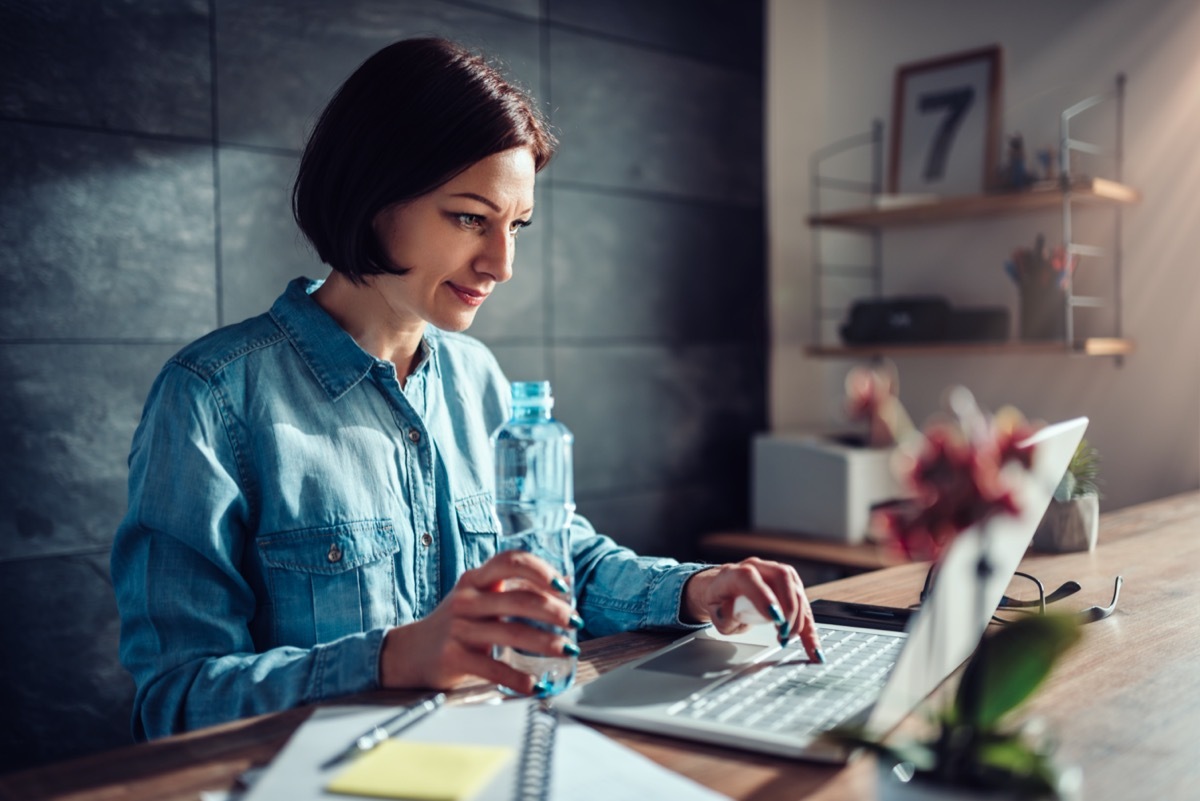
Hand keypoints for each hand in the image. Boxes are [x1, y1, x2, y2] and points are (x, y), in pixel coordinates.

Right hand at [378, 549, 579, 692]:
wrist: (409, 653)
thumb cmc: (455, 623)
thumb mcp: (477, 597)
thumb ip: (511, 590)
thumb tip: (561, 589)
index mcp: (475, 579)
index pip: (510, 561)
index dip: (540, 570)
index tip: (563, 587)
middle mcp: (467, 599)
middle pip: (518, 599)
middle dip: (553, 611)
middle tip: (574, 622)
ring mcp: (458, 628)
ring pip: (511, 632)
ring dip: (546, 643)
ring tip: (567, 650)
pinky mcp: (453, 657)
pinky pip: (493, 668)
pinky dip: (518, 678)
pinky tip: (535, 684)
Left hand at [683, 558, 823, 661]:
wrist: (724, 589)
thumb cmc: (719, 600)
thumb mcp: (715, 613)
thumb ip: (725, 616)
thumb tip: (737, 615)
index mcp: (734, 573)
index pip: (749, 577)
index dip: (764, 596)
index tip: (774, 618)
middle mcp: (757, 567)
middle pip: (781, 577)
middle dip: (789, 607)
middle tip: (784, 633)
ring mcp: (774, 573)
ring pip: (796, 588)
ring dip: (799, 617)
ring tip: (789, 638)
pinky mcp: (788, 583)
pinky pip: (803, 602)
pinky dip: (809, 625)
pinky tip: (812, 646)